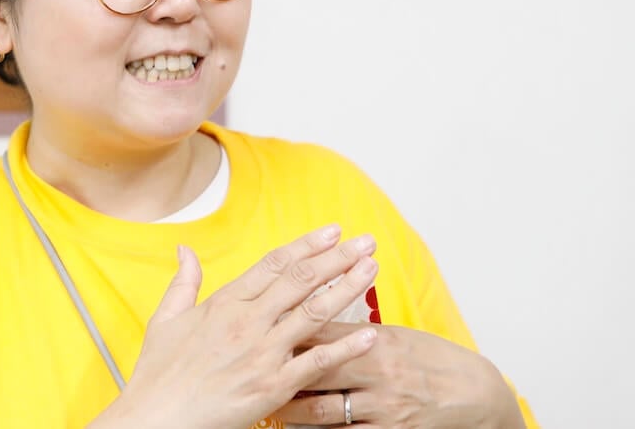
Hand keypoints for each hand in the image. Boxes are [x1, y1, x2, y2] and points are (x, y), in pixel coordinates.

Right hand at [90, 225, 379, 428]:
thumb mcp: (165, 318)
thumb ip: (183, 281)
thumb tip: (184, 249)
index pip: (274, 264)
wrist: (157, 417)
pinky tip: (369, 334)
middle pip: (301, 280)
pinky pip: (316, 362)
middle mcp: (248, 321)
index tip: (332, 231)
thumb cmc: (158, 373)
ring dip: (347, 288)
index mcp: (225, 302)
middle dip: (337, 258)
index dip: (307, 244)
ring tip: (371, 270)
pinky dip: (344, 347)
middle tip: (366, 242)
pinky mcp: (273, 386)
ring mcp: (262, 353)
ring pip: (314, 312)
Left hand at [274, 323, 525, 427]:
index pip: (322, 332)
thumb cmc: (429, 359)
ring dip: (290, 410)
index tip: (258, 330)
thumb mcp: (394, 335)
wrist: (476, 395)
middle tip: (249, 372)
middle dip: (279, 373)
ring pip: (323, 412)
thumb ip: (351, 329)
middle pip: (315, 371)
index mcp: (377, 341)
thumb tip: (309, 314)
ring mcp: (385, 409)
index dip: (286, 331)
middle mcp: (379, 374)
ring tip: (266, 406)